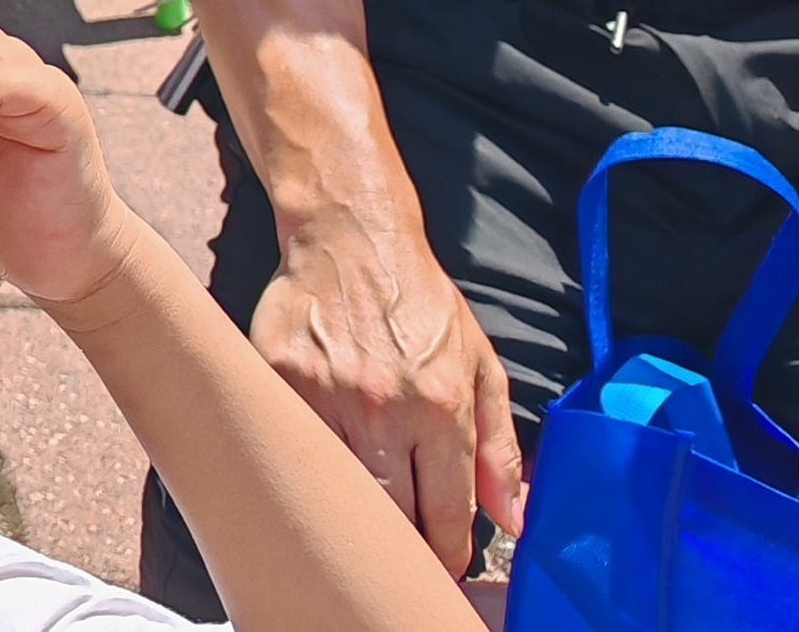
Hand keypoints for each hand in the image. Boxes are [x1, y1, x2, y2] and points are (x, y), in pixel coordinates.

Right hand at [248, 211, 526, 574]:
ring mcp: (327, 394)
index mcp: (443, 408)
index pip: (447, 517)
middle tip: (406, 543)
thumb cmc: (420, 303)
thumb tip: (517, 520)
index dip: (448, 555)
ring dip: (356, 504)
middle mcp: (385, 407)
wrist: (351, 235)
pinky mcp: (281, 377)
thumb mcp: (481, 366)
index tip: (445, 563)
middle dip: (404, 541)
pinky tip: (321, 454)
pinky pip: (296, 445)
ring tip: (366, 504)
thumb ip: (501, 448)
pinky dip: (311, 458)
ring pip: (341, 488)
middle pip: (392, 516)